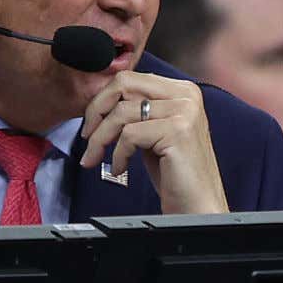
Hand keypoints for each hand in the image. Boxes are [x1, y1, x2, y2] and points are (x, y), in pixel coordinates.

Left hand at [78, 73, 228, 215]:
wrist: (196, 204)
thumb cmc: (172, 171)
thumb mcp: (151, 131)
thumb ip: (135, 111)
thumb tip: (99, 100)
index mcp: (181, 90)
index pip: (129, 79)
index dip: (102, 100)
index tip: (90, 124)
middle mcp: (186, 95)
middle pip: (123, 85)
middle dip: (96, 111)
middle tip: (86, 137)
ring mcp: (185, 111)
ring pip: (121, 113)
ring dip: (100, 140)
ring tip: (94, 159)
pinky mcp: (179, 131)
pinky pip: (129, 135)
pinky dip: (117, 155)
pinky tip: (119, 168)